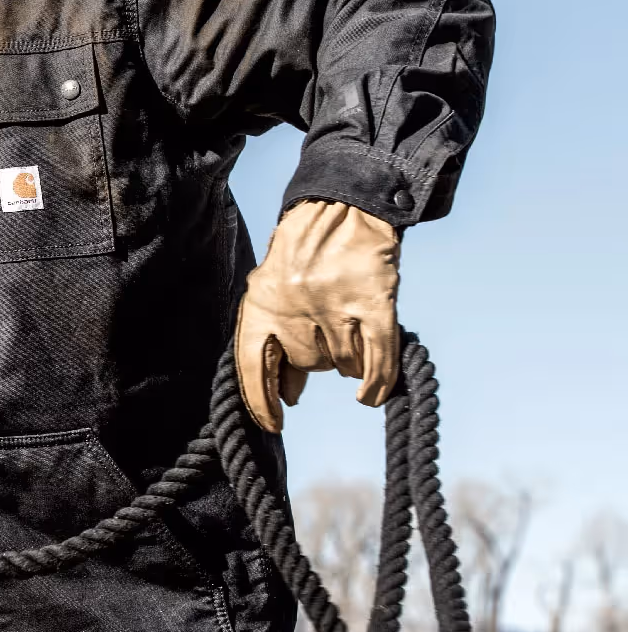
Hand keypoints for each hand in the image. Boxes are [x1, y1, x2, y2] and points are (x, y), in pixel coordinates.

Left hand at [234, 200, 400, 431]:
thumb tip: (286, 397)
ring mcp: (335, 305)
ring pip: (343, 364)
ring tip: (349, 331)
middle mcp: (294, 306)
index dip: (261, 401)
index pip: (253, 367)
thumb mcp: (274, 293)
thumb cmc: (303, 256)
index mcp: (260, 303)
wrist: (341, 207)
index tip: (272, 425)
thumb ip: (277, 341)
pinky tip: (371, 394)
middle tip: (326, 334)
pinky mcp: (374, 303)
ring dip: (348, 361)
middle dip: (317, 361)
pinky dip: (376, 381)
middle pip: (309, 366)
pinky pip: (377, 358)